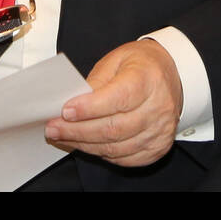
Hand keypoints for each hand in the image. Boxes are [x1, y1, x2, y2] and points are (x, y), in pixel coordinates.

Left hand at [45, 39, 183, 166]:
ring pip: (116, 147)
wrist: (166, 74)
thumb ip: (94, 83)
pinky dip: (102, 154)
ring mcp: (161, 129)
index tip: (65, 111)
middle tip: (54, 128)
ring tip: (65, 137)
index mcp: (148, 78)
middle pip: (114, 128)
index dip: (89, 108)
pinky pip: (125, 158)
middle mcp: (159, 106)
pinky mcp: (158, 146)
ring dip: (85, 145)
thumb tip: (70, 107)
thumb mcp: (115, 61)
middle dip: (78, 131)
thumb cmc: (139, 66)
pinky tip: (88, 144)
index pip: (118, 98)